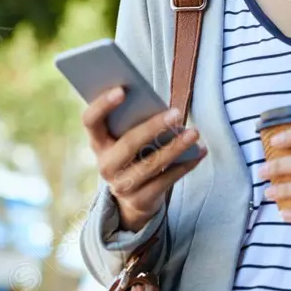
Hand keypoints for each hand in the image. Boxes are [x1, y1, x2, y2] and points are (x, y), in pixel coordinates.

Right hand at [82, 86, 207, 232]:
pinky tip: (199, 152)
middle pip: (128, 144)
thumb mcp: (128, 138)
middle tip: (176, 112)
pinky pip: (166, 181)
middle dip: (153, 127)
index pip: (90, 121)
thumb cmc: (136, 154)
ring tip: (194, 133)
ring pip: (150, 164)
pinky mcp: (140, 200)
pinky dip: (185, 165)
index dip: (102, 105)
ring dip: (175, 147)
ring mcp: (121, 185)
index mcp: (98, 143)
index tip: (122, 90)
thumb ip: (136, 122)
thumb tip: (163, 107)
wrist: (134, 198)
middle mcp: (105, 165)